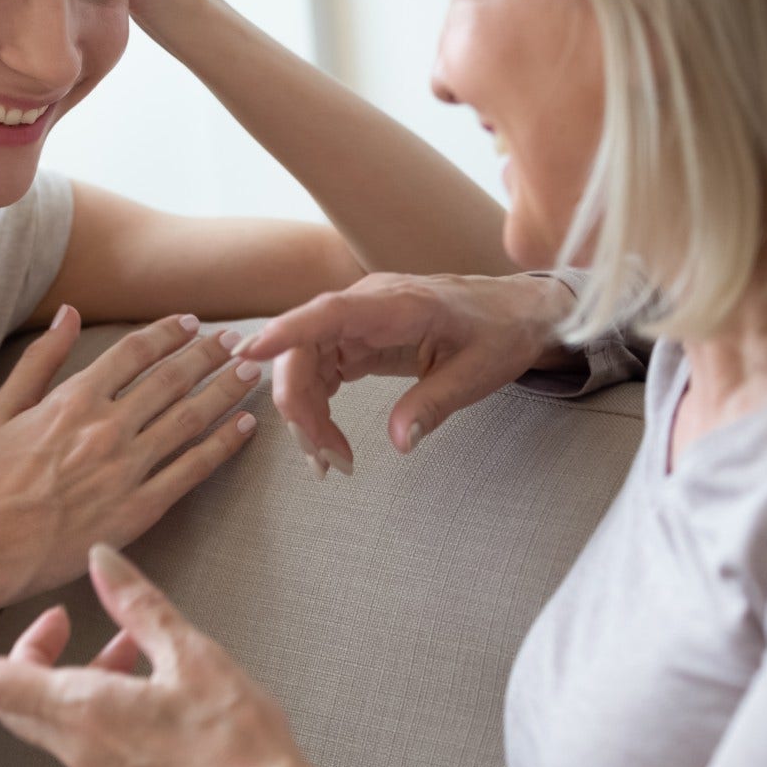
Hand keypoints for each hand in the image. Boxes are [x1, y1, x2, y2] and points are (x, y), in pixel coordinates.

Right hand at [0, 306, 260, 601]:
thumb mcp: (1, 409)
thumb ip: (39, 359)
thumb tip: (68, 313)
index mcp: (74, 399)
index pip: (134, 352)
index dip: (168, 333)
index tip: (191, 323)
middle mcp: (108, 427)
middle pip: (171, 379)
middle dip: (208, 354)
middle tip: (235, 341)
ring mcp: (128, 468)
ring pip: (190, 418)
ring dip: (225, 391)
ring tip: (249, 373)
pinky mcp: (141, 508)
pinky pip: (192, 470)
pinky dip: (223, 445)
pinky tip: (244, 428)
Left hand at [0, 544, 326, 766]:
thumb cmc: (237, 743)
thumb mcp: (192, 655)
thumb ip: (138, 606)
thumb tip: (102, 559)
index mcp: (84, 712)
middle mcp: (78, 750)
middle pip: (17, 697)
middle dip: (26, 652)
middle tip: (55, 621)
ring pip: (55, 718)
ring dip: (72, 675)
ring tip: (124, 645)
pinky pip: (86, 741)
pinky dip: (96, 704)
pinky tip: (143, 686)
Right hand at [235, 272, 578, 474]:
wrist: (517, 312)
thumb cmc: (500, 333)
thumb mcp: (478, 373)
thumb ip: (434, 404)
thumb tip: (399, 442)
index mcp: (398, 304)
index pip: (328, 312)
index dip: (286, 330)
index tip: (249, 351)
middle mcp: (366, 306)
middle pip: (303, 349)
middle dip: (299, 406)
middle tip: (324, 460)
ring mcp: (356, 322)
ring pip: (304, 364)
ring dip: (305, 414)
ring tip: (330, 462)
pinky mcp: (356, 340)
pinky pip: (319, 372)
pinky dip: (317, 408)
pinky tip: (328, 442)